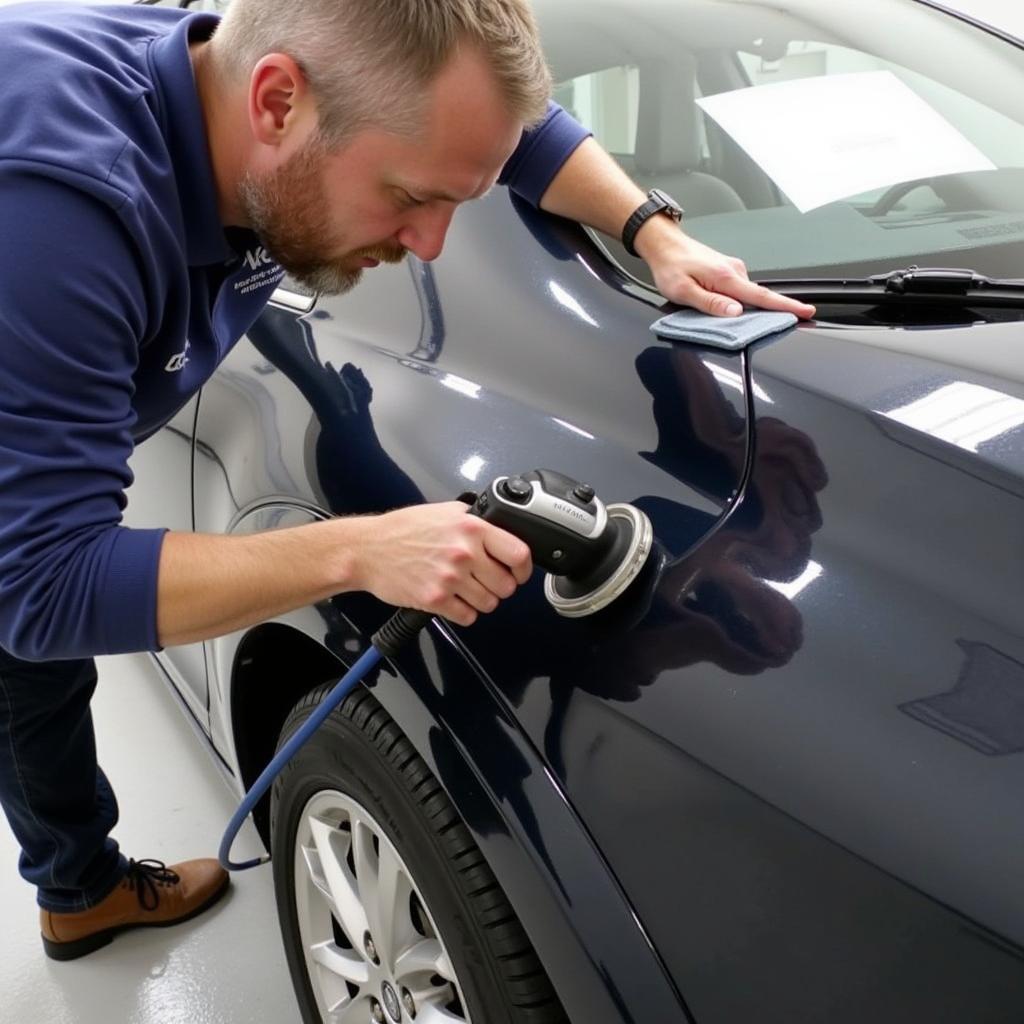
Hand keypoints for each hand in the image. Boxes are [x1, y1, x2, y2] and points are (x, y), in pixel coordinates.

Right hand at [348, 502, 532, 625]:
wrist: (368, 550)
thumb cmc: (402, 530)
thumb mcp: (443, 512)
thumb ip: (473, 519)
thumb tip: (499, 528)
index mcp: (471, 528)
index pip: (518, 554)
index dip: (523, 568)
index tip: (519, 572)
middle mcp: (464, 553)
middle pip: (506, 585)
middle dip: (500, 587)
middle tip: (486, 582)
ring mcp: (450, 578)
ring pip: (489, 604)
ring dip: (482, 601)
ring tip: (466, 590)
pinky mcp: (435, 600)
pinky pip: (468, 617)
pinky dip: (464, 613)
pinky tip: (453, 600)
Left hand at [635, 218, 815, 319]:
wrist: (664, 244)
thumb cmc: (671, 267)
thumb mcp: (684, 292)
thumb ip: (711, 304)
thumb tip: (735, 313)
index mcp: (726, 277)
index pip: (761, 296)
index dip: (785, 306)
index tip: (806, 311)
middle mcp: (735, 270)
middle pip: (756, 299)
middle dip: (760, 314)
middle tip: (751, 326)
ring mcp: (733, 269)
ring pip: (746, 296)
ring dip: (741, 308)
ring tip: (717, 311)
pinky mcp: (728, 270)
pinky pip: (739, 290)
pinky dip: (735, 300)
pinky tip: (720, 303)